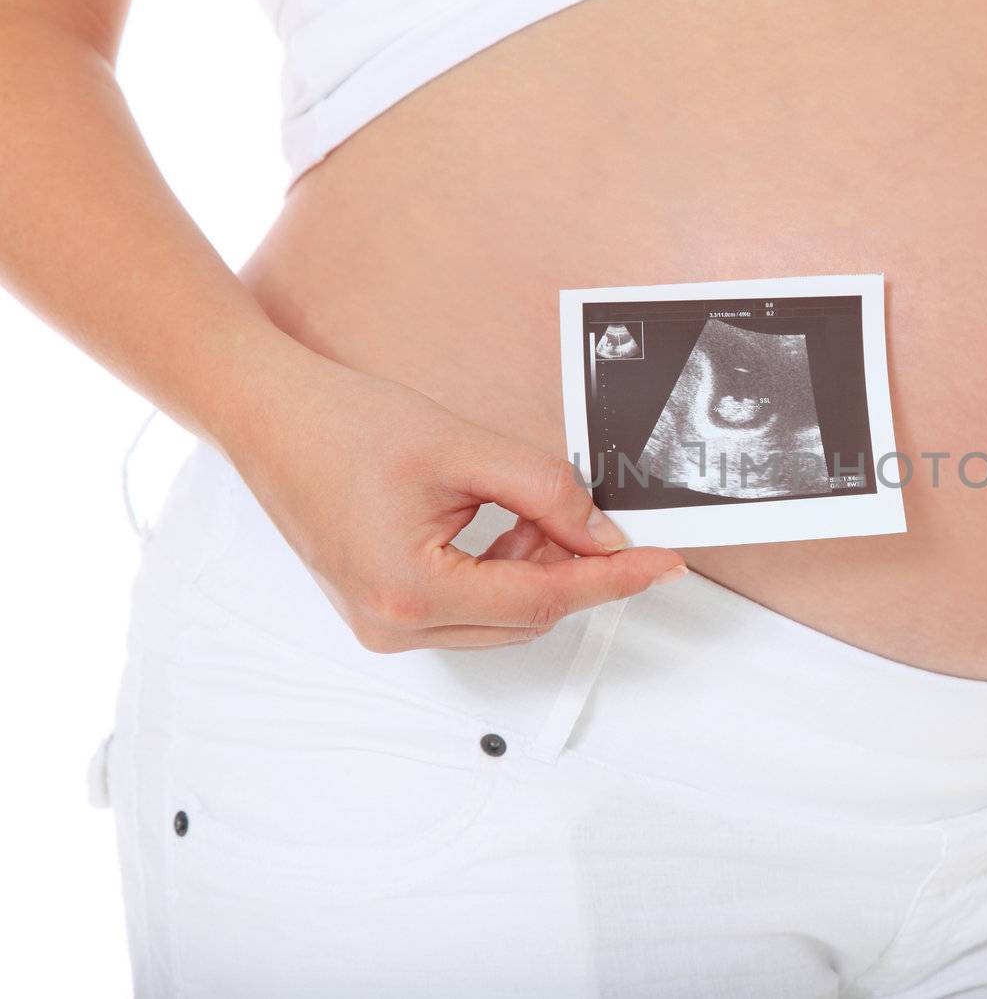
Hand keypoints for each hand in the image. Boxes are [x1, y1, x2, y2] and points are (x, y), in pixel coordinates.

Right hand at [222, 346, 685, 652]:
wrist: (269, 416)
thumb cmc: (344, 425)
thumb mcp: (465, 448)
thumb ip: (545, 492)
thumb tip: (603, 535)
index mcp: (411, 592)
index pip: (544, 600)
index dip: (611, 579)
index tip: (661, 564)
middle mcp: (394, 626)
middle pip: (527, 617)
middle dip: (572, 566)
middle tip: (595, 514)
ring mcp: (384, 626)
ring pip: (503, 617)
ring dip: (536, 567)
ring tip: (532, 506)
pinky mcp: (384, 612)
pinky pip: (471, 608)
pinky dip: (503, 571)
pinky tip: (503, 523)